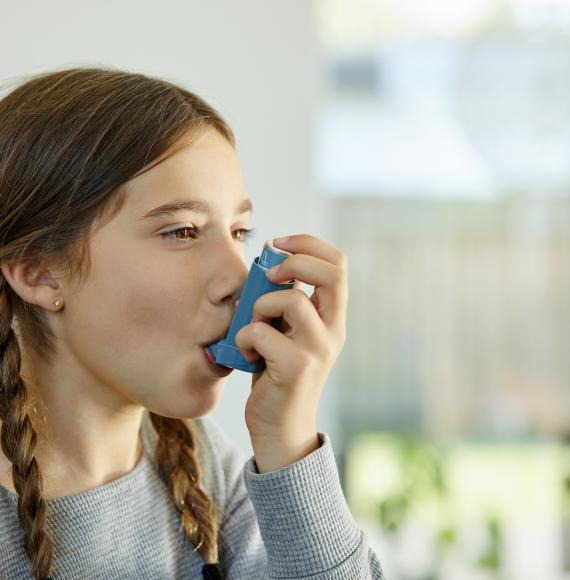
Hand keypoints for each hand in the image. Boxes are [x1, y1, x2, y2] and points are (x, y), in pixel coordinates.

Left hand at [234, 234, 347, 472]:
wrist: (280, 429)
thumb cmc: (276, 374)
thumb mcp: (285, 332)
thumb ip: (283, 302)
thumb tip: (268, 265)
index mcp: (331, 317)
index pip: (337, 264)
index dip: (307, 244)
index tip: (277, 246)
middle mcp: (333, 331)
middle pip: (332, 272)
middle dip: (295, 261)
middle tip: (269, 273)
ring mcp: (318, 350)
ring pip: (292, 300)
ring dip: (260, 306)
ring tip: (251, 326)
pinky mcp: (298, 369)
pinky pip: (262, 333)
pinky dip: (245, 337)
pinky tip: (244, 352)